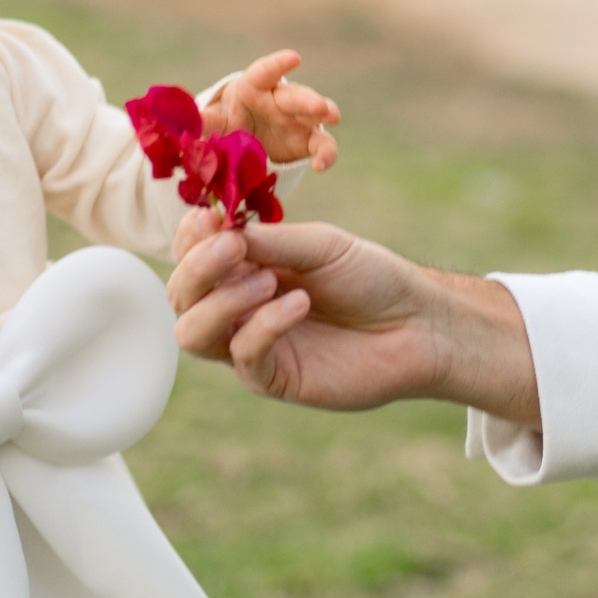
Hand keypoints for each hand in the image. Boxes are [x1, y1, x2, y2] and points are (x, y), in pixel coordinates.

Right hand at [166, 211, 538, 422]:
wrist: (417, 322)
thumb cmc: (370, 277)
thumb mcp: (319, 245)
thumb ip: (268, 241)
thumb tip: (217, 230)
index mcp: (243, 268)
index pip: (190, 255)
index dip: (189, 238)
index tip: (209, 218)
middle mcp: (237, 308)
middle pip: (180, 296)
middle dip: (198, 269)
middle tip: (232, 247)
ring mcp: (251, 344)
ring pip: (193, 333)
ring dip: (220, 302)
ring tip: (268, 282)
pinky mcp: (272, 378)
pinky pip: (243, 356)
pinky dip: (264, 326)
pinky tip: (299, 305)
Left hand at [205, 50, 340, 170]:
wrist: (244, 140)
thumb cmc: (230, 120)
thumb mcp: (217, 119)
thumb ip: (206, 122)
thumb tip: (188, 125)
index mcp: (255, 88)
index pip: (266, 72)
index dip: (279, 65)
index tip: (295, 58)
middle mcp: (280, 100)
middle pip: (296, 95)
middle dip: (309, 99)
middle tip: (320, 106)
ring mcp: (297, 120)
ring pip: (316, 114)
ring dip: (324, 114)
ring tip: (332, 117)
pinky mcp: (307, 141)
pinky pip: (322, 146)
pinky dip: (325, 154)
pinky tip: (320, 165)